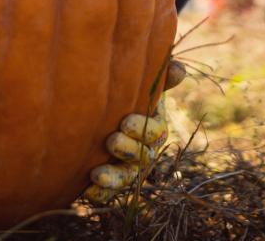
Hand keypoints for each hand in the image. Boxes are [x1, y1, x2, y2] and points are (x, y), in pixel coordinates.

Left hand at [85, 59, 186, 203]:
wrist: (96, 114)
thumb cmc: (125, 94)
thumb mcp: (142, 84)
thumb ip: (159, 78)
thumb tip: (178, 70)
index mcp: (153, 128)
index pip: (155, 132)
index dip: (143, 129)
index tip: (125, 121)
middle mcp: (144, 151)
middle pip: (142, 157)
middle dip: (128, 150)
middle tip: (111, 141)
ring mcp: (127, 167)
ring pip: (126, 178)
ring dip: (114, 178)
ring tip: (96, 174)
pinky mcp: (109, 180)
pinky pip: (108, 192)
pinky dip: (100, 193)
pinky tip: (87, 190)